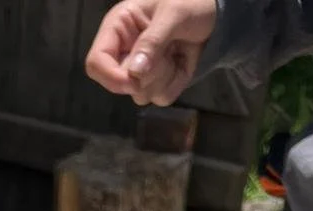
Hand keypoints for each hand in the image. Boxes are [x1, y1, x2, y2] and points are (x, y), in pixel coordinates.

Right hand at [86, 0, 215, 104]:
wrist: (216, 14)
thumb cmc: (192, 2)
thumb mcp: (173, 13)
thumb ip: (153, 40)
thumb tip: (134, 72)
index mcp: (118, 28)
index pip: (96, 62)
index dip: (111, 76)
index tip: (133, 81)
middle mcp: (124, 52)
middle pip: (120, 84)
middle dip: (148, 73)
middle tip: (169, 48)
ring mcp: (139, 71)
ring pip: (141, 95)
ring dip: (163, 77)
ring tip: (175, 51)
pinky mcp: (157, 83)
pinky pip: (160, 98)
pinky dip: (175, 83)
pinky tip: (180, 62)